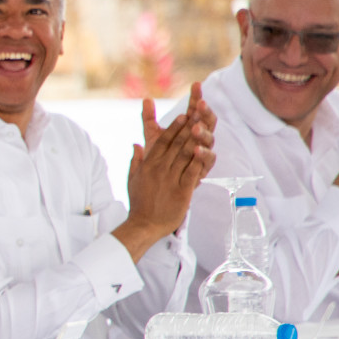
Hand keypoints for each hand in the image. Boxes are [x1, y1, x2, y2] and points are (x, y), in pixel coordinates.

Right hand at [113, 87, 215, 259]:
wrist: (143, 224)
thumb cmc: (139, 203)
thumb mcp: (132, 179)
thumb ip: (135, 161)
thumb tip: (136, 145)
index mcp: (149, 165)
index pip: (163, 142)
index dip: (174, 128)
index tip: (183, 116)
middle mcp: (160, 169)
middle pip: (176, 144)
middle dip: (188, 128)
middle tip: (198, 113)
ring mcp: (171, 179)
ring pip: (185, 155)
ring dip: (195, 139)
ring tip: (203, 126)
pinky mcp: (182, 191)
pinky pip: (192, 172)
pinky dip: (199, 161)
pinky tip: (207, 150)